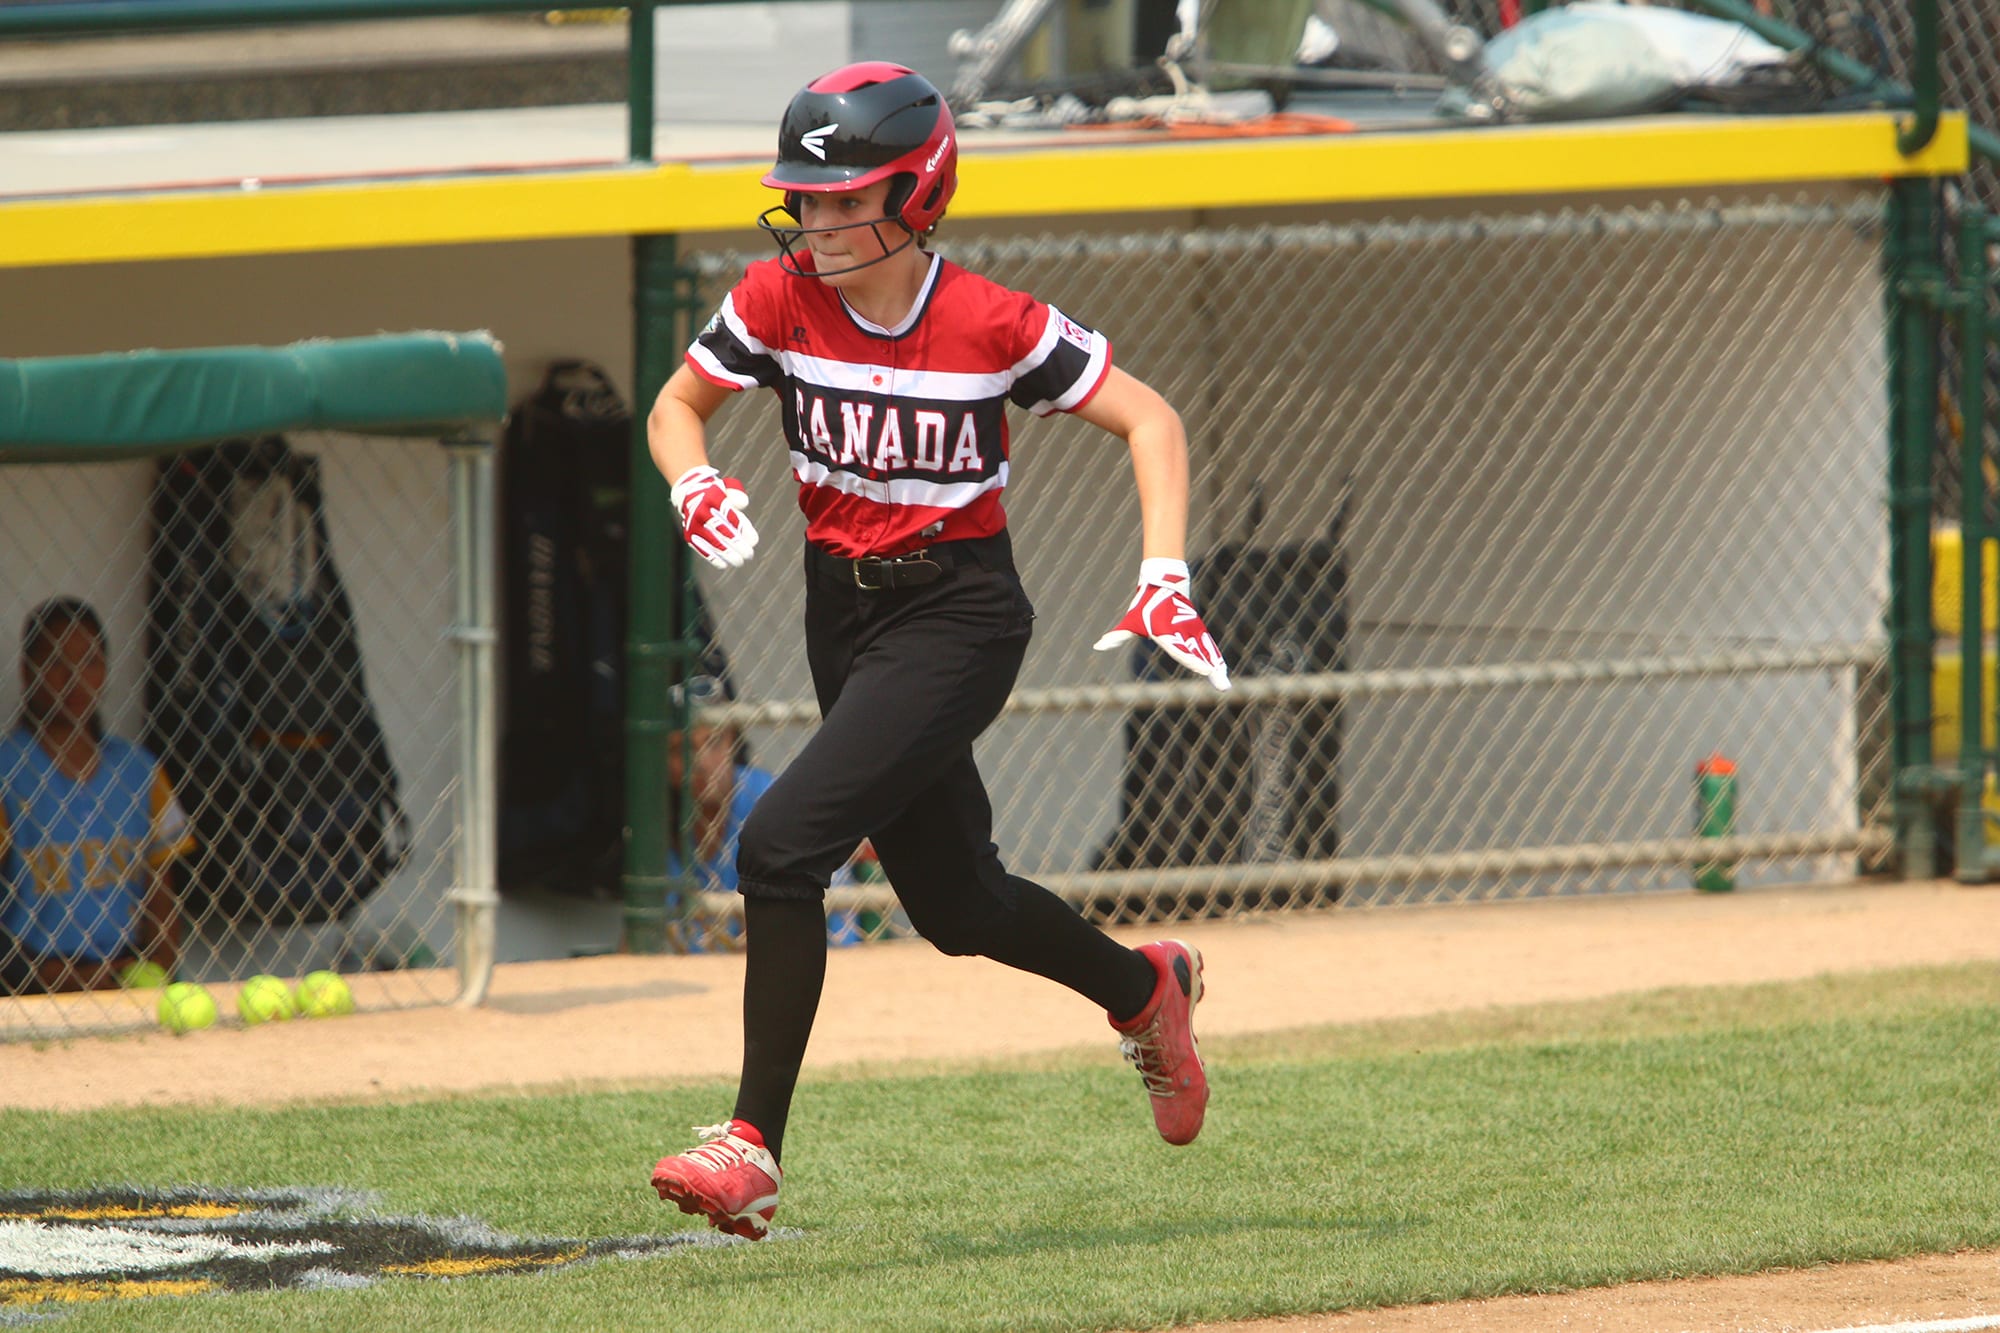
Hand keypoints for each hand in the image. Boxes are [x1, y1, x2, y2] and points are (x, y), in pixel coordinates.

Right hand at [671, 465, 758, 569]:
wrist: (688, 494)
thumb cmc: (716, 494)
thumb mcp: (727, 488)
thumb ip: (737, 495)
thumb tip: (743, 504)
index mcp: (712, 497)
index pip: (731, 516)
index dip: (744, 530)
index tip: (754, 541)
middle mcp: (701, 511)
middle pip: (723, 532)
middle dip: (738, 545)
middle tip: (749, 555)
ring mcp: (694, 524)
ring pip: (714, 543)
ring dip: (728, 555)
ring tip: (739, 562)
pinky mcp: (689, 535)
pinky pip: (702, 548)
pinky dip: (713, 558)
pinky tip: (724, 564)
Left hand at [1093, 557, 1230, 689]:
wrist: (1164, 585)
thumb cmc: (1144, 606)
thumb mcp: (1130, 622)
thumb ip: (1116, 637)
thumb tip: (1097, 646)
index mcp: (1166, 631)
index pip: (1181, 649)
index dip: (1193, 660)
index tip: (1204, 670)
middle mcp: (1182, 632)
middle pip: (1198, 654)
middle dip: (1210, 670)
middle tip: (1222, 686)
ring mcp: (1192, 631)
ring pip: (1207, 652)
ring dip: (1216, 668)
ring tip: (1223, 685)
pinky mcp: (1198, 631)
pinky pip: (1208, 647)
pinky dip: (1215, 659)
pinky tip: (1221, 673)